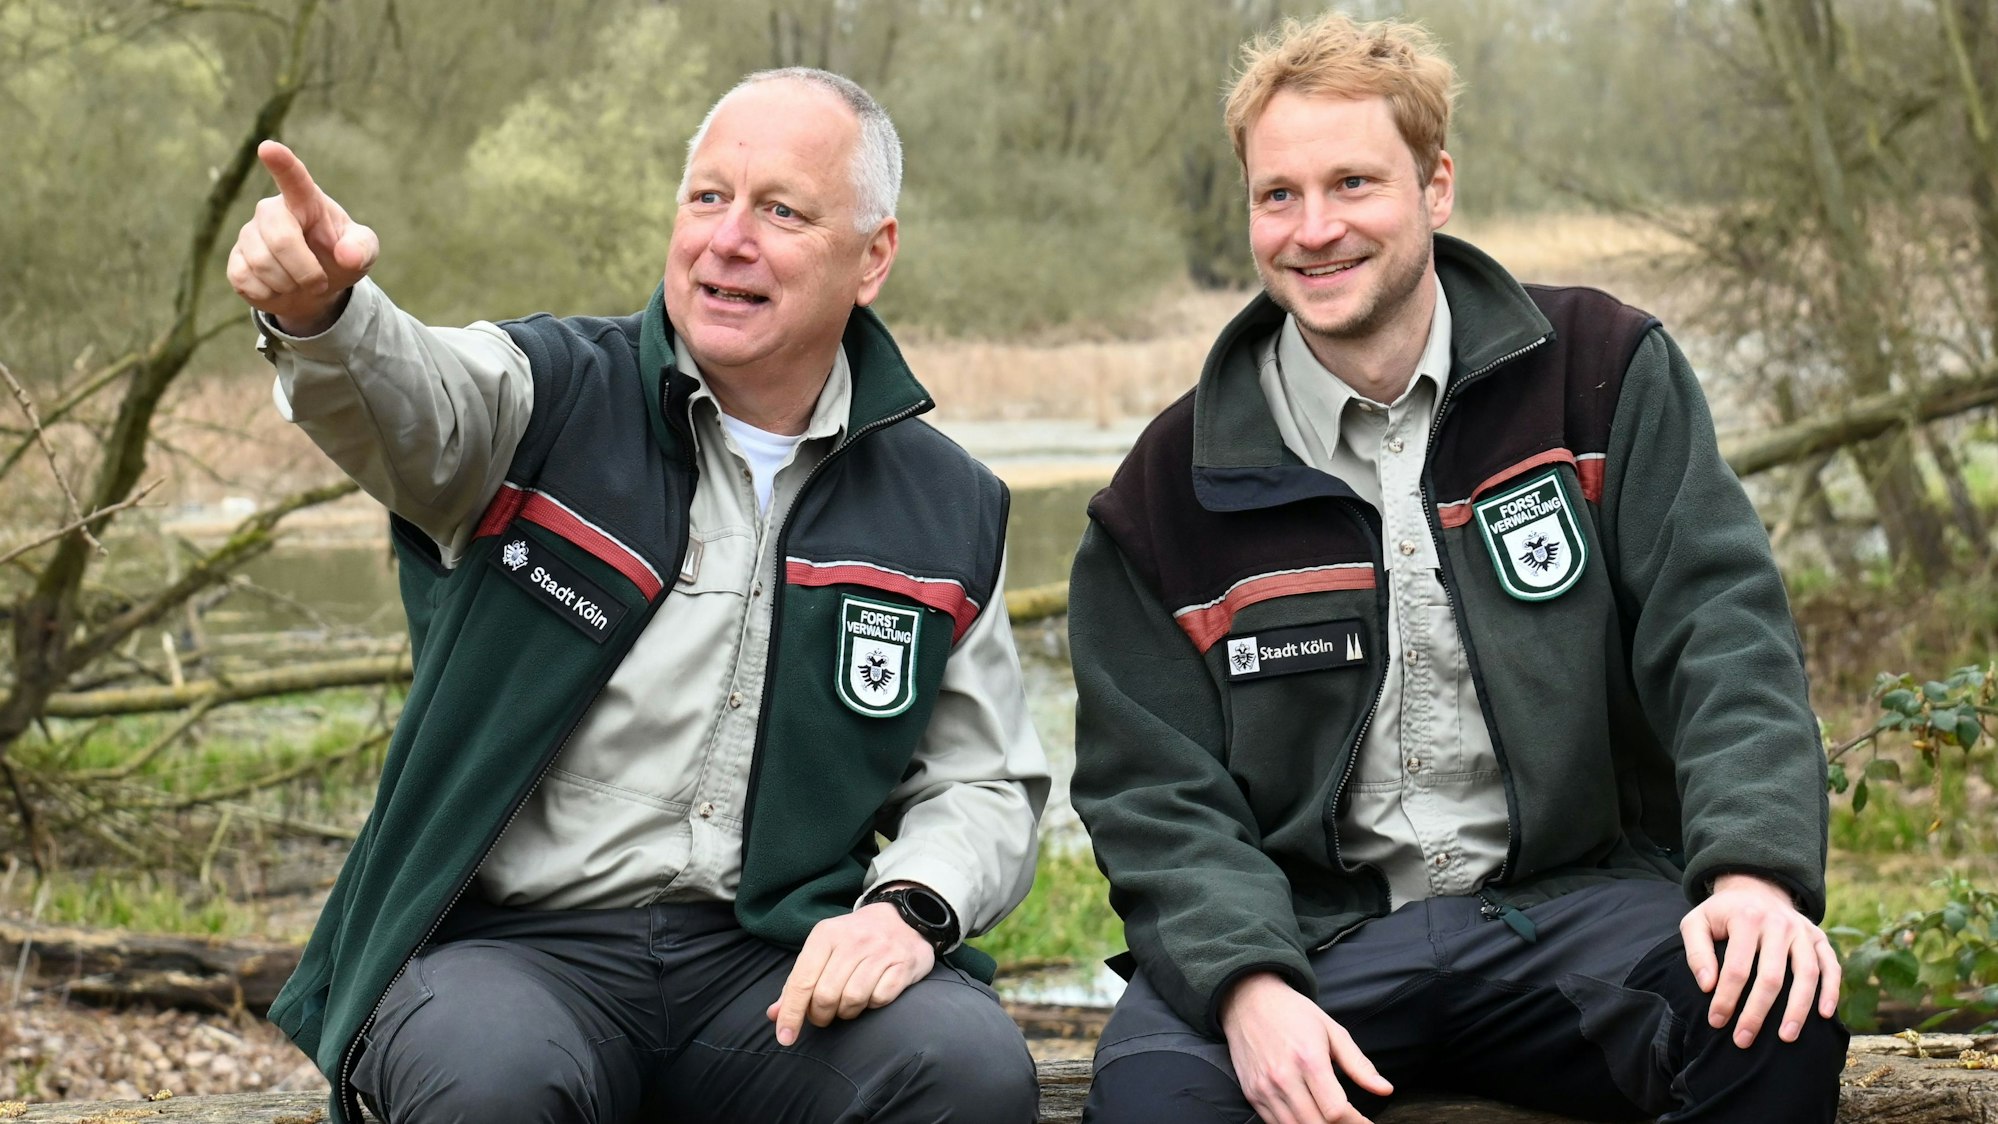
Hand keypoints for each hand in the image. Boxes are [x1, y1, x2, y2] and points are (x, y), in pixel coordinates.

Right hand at [226, 141, 378, 335]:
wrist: (316, 289)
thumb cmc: (340, 259)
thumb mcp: (363, 253)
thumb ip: (362, 249)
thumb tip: (347, 256)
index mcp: (306, 201)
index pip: (293, 178)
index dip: (281, 163)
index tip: (268, 148)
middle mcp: (271, 211)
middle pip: (280, 239)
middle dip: (305, 270)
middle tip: (320, 282)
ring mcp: (249, 234)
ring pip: (262, 264)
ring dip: (290, 284)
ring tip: (299, 282)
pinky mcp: (235, 260)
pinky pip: (245, 280)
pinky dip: (269, 294)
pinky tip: (278, 288)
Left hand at [766, 902, 934, 1045]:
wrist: (902, 918)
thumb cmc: (854, 941)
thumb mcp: (822, 951)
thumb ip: (797, 983)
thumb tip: (774, 1015)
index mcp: (826, 934)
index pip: (802, 981)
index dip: (791, 1013)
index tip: (785, 1038)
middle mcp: (852, 940)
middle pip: (825, 995)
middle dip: (821, 1015)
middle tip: (824, 1014)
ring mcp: (880, 951)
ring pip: (853, 999)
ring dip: (847, 1012)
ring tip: (847, 1004)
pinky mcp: (903, 964)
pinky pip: (880, 999)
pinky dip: (872, 1004)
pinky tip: (872, 995)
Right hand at [1219, 972, 1391, 1123]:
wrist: (1248, 1000)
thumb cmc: (1294, 1013)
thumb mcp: (1332, 1031)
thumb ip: (1358, 1064)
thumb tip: (1385, 1090)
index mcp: (1309, 1059)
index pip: (1336, 1111)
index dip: (1357, 1123)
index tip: (1368, 1123)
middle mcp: (1283, 1077)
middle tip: (1353, 1122)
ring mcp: (1264, 1088)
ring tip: (1332, 1120)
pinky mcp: (1252, 1093)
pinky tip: (1309, 1116)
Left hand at [1681, 873, 1840, 1047]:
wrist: (1756, 887)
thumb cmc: (1722, 913)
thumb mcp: (1696, 922)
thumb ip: (1696, 952)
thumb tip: (1707, 986)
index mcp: (1746, 918)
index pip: (1736, 968)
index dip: (1726, 998)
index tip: (1716, 1022)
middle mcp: (1778, 924)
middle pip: (1771, 977)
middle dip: (1757, 1013)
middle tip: (1743, 1041)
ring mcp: (1803, 931)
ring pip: (1806, 974)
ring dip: (1797, 1009)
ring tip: (1786, 1038)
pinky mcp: (1820, 938)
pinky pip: (1831, 966)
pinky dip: (1831, 990)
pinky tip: (1825, 1015)